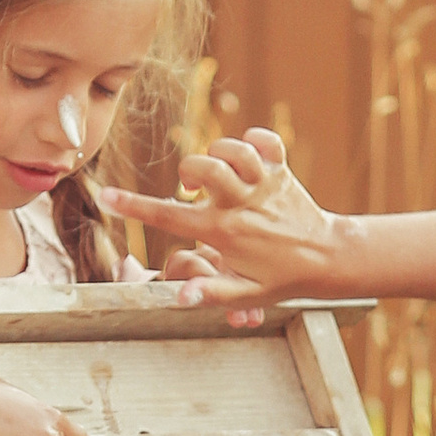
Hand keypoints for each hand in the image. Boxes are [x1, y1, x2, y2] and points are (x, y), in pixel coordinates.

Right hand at [93, 130, 342, 325]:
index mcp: (224, 232)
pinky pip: (267, 139)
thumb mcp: (245, 294)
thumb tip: (179, 296)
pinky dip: (256, 139)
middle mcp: (241, 202)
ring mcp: (264, 183)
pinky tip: (250, 156)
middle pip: (202, 166)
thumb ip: (211, 294)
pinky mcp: (282, 170)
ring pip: (233, 147)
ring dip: (219, 152)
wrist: (329, 259)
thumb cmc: (281, 279)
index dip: (133, 207)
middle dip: (188, 170)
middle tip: (193, 188)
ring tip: (221, 171)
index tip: (106, 197)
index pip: (169, 217)